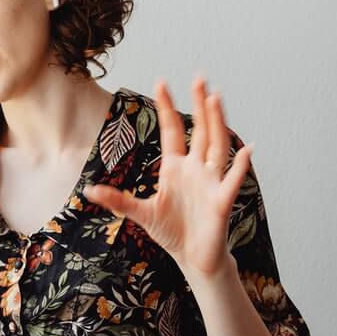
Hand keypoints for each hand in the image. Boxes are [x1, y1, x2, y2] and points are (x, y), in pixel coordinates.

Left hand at [82, 75, 251, 279]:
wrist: (193, 257)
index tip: (161, 82)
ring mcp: (211, 182)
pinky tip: (247, 150)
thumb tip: (90, 190)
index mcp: (175, 168)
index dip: (166, 108)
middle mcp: (196, 169)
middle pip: (200, 130)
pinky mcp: (221, 201)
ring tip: (217, 98)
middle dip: (199, 104)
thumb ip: (117, 200)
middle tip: (199, 78)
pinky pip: (232, 180)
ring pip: (217, 146)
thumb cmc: (171, 231)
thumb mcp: (139, 213)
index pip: (172, 131)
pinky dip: (240, 166)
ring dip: (217, 122)